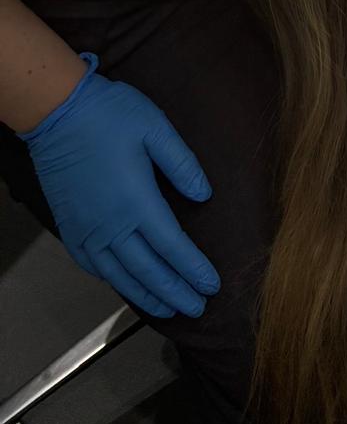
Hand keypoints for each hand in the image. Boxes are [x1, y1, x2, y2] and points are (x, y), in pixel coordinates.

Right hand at [19, 55, 219, 318]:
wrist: (58, 113)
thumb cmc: (110, 115)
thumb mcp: (156, 129)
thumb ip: (183, 165)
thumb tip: (205, 196)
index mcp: (137, 202)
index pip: (173, 247)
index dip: (194, 270)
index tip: (212, 286)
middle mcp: (111, 225)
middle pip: (149, 270)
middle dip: (176, 292)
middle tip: (197, 309)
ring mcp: (87, 230)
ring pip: (120, 275)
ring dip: (147, 295)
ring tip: (169, 310)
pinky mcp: (70, 227)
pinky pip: (92, 265)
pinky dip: (113, 281)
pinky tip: (125, 284)